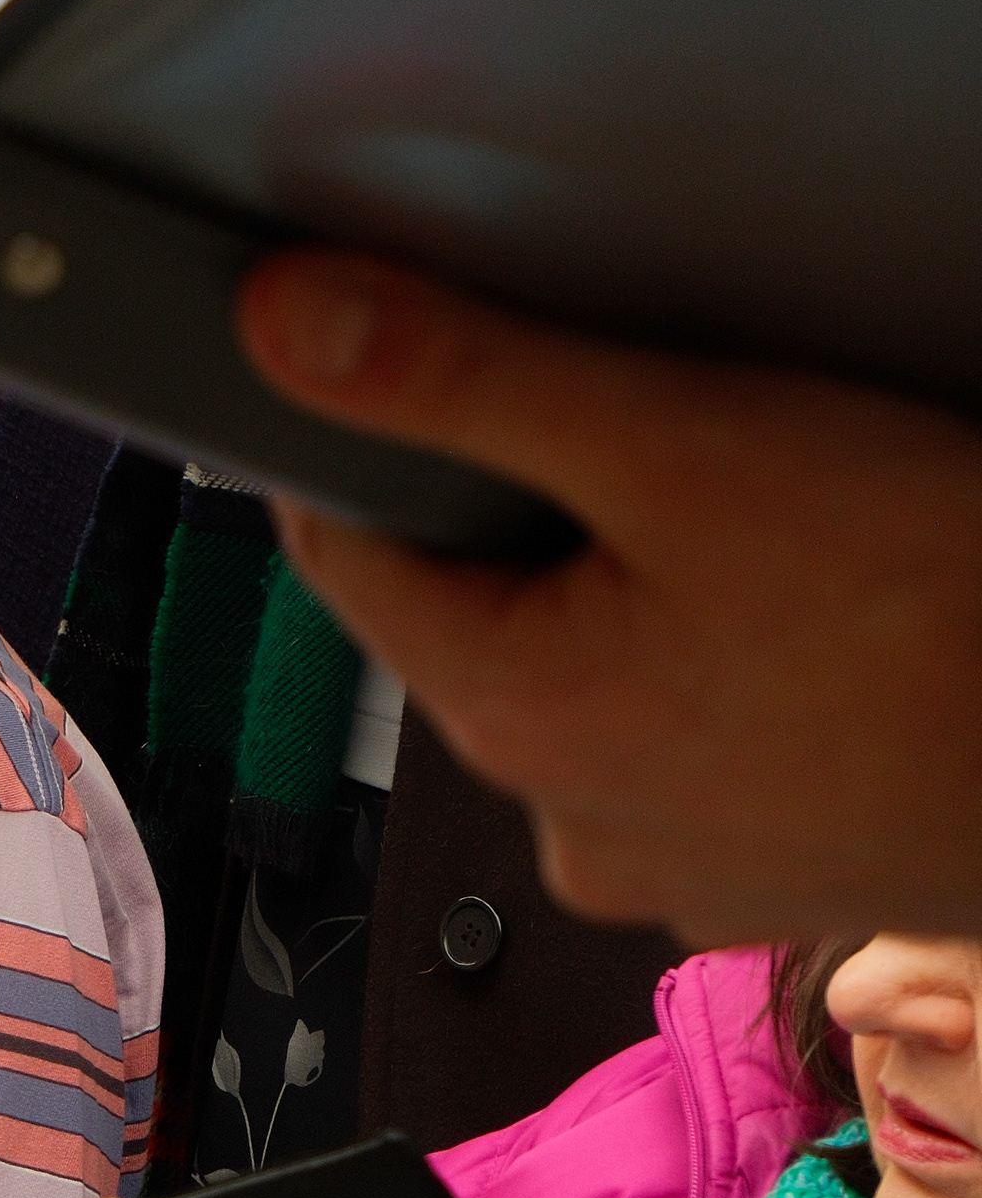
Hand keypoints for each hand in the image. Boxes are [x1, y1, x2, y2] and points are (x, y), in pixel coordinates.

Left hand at [236, 249, 981, 942]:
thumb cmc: (949, 614)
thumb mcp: (687, 445)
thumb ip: (466, 380)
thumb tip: (281, 326)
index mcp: (506, 716)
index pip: (340, 546)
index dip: (372, 431)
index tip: (428, 357)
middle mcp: (563, 819)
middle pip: (474, 608)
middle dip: (542, 512)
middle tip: (671, 439)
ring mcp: (673, 864)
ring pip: (596, 671)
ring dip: (650, 591)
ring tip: (778, 537)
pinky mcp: (774, 872)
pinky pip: (702, 738)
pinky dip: (736, 671)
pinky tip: (828, 627)